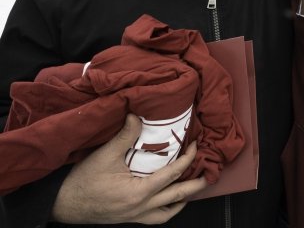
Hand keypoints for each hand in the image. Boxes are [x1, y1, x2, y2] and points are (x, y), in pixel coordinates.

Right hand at [52, 114, 206, 223]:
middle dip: (197, 183)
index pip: (173, 174)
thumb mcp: (104, 155)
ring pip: (170, 212)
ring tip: (193, 185)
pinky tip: (171, 200)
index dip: (189, 158)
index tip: (196, 145)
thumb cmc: (83, 181)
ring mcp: (137, 216)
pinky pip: (157, 218)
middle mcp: (142, 207)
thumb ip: (125, 136)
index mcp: (139, 192)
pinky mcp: (131, 219)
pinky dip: (169, 209)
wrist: (64, 204)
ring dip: (184, 198)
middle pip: (179, 196)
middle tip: (210, 171)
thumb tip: (137, 115)